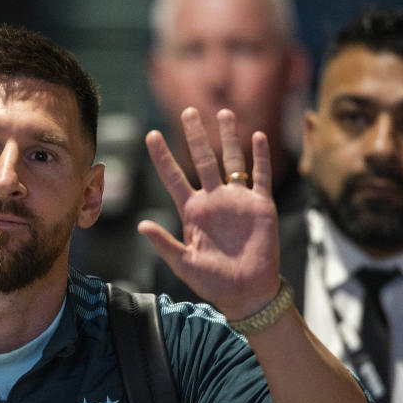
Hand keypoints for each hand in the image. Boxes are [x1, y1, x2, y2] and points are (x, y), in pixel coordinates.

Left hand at [139, 108, 280, 317]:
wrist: (247, 293)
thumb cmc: (213, 282)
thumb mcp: (184, 263)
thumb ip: (164, 243)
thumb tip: (141, 225)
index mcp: (192, 211)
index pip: (174, 178)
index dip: (163, 157)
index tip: (151, 134)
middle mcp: (214, 200)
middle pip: (203, 160)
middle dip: (196, 136)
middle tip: (188, 110)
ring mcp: (238, 201)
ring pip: (231, 161)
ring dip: (228, 137)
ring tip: (223, 113)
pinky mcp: (261, 206)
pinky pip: (260, 176)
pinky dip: (259, 157)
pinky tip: (256, 136)